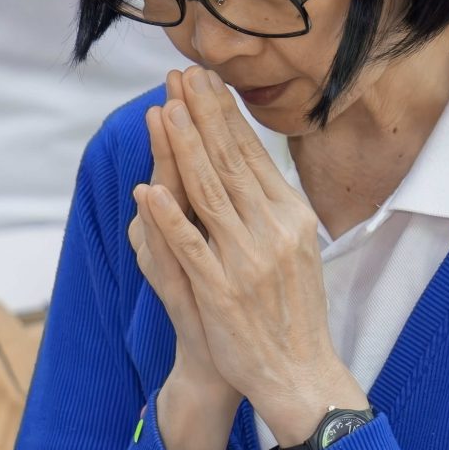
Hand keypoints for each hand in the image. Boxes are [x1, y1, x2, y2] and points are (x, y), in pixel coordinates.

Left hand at [138, 66, 363, 448]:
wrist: (300, 373)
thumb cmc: (293, 314)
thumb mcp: (298, 252)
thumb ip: (274, 211)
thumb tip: (251, 171)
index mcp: (291, 218)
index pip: (253, 157)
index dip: (225, 117)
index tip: (206, 83)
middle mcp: (273, 231)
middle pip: (230, 164)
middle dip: (203, 117)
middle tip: (182, 76)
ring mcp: (246, 260)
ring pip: (209, 194)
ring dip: (183, 150)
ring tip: (163, 112)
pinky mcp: (220, 290)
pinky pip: (189, 247)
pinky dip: (168, 217)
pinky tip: (149, 190)